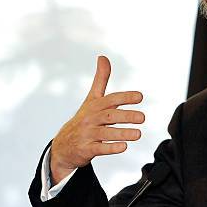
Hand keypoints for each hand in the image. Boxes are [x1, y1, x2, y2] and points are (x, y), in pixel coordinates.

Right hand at [50, 56, 143, 183]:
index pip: (111, 99)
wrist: (63, 145)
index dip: (125, 97)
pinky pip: (99, 148)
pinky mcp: (86, 149)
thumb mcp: (91, 99)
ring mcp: (87, 134)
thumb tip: (103, 57)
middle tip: (143, 118)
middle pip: (109, 116)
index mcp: (94, 105)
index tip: (140, 97)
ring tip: (138, 134)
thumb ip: (100, 80)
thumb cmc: (83, 119)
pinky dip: (111, 148)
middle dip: (126, 116)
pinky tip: (123, 147)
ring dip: (122, 133)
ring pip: (106, 133)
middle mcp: (90, 119)